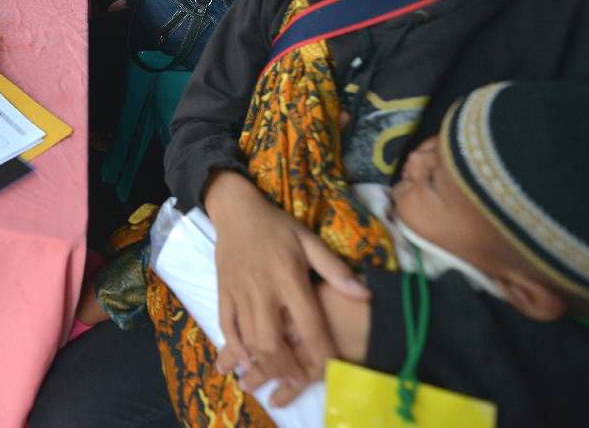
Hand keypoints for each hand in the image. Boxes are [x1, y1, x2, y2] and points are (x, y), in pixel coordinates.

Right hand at [206, 174, 369, 405]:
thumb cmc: (277, 226)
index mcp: (289, 276)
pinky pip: (226, 325)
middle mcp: (263, 289)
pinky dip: (236, 346)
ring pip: (249, 338)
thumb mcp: (309, 241)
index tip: (330, 368)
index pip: (308, 323)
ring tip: (277, 374)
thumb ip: (335, 270)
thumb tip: (364, 295)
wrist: (235, 209)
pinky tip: (245, 359)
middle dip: (287, 366)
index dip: (320, 350)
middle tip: (299, 378)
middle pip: (273, 340)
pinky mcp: (223, 291)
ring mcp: (240, 292)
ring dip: (263, 362)